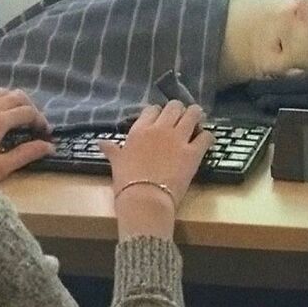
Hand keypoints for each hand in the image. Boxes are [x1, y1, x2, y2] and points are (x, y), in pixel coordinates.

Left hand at [0, 88, 54, 182]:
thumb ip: (26, 154)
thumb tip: (49, 146)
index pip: (28, 112)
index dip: (41, 121)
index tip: (46, 135)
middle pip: (17, 96)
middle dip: (31, 108)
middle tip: (36, 125)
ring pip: (1, 92)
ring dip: (15, 101)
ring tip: (19, 118)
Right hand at [99, 101, 214, 240]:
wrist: (144, 199)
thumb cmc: (126, 182)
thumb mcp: (116, 163)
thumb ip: (112, 150)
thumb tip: (100, 142)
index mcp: (140, 130)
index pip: (152, 109)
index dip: (158, 113)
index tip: (161, 119)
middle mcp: (160, 128)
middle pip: (174, 107)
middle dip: (179, 110)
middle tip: (182, 118)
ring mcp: (178, 139)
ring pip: (193, 114)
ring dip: (196, 116)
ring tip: (198, 121)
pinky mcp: (193, 152)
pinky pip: (206, 136)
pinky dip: (207, 137)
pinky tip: (206, 141)